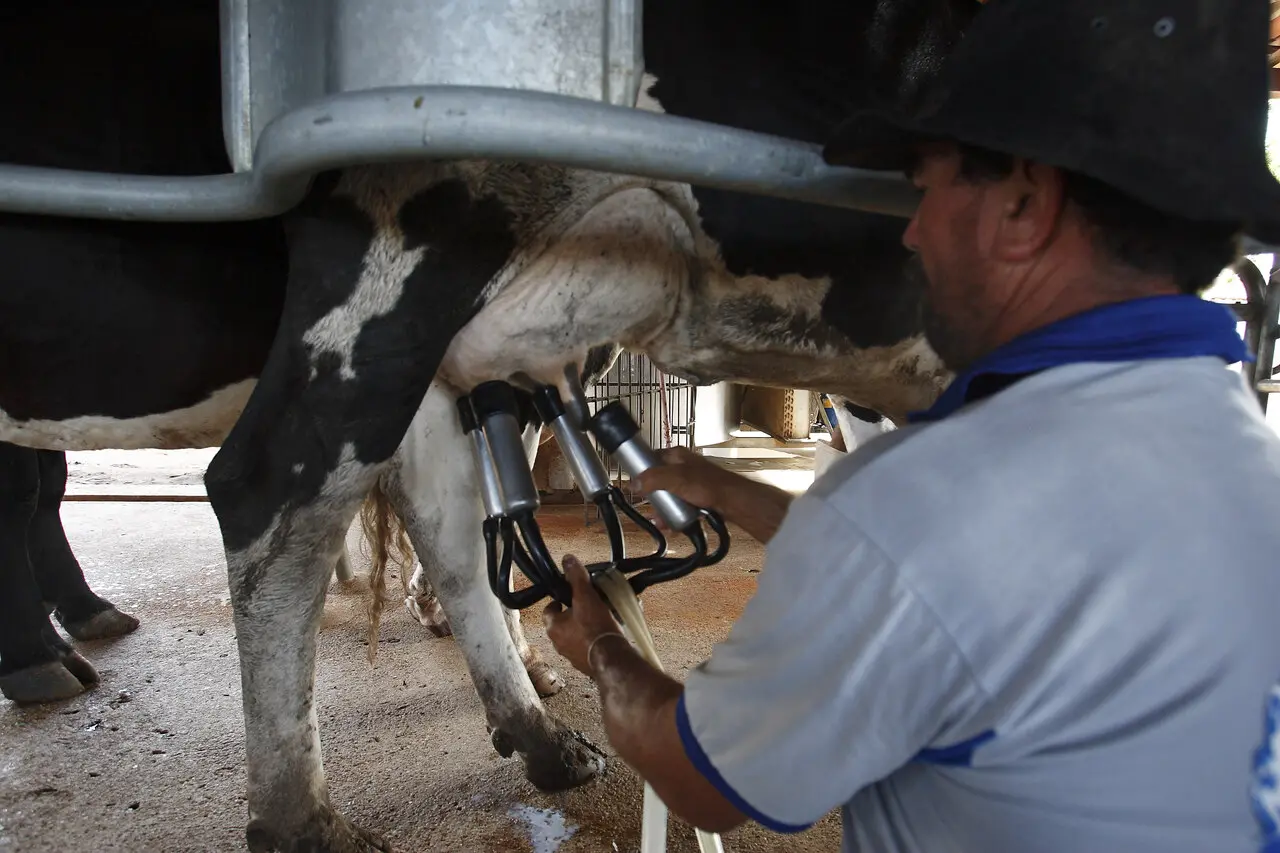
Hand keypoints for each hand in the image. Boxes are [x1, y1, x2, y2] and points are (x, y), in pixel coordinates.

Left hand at [543, 554, 624, 677]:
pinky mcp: (588, 664)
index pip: (549, 610)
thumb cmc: (595, 629)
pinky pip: (590, 648)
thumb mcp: (586, 597)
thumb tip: (568, 560)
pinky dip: (598, 640)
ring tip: (604, 617)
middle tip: (590, 605)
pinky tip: (611, 632)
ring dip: (588, 627)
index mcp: (554, 627)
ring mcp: (573, 656)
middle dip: (577, 613)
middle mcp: (559, 644)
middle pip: (565, 623)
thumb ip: (577, 578)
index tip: (570, 595)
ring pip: (578, 636)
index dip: (559, 600)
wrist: (612, 659)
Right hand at [635, 447, 732, 517]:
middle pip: (659, 480)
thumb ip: (653, 479)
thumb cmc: (710, 485)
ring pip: (669, 495)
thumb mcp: (675, 479)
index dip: (642, 470)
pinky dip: (674, 514)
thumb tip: (634, 483)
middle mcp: (683, 467)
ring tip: (660, 520)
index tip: (635, 482)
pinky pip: (679, 505)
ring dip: (663, 508)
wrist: (731, 502)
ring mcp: (690, 482)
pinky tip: (671, 523)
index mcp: (677, 456)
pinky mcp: (696, 496)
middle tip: (651, 506)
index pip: (652, 458)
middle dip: (653, 497)